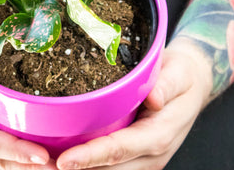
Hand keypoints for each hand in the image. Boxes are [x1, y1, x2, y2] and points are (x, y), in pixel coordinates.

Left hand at [56, 39, 212, 169]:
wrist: (192, 82)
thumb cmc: (182, 75)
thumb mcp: (179, 73)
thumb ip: (166, 86)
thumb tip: (154, 98)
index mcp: (160, 134)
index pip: (120, 149)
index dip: (91, 157)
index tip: (63, 161)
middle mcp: (151, 153)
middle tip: (41, 164)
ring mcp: (144, 158)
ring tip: (44, 165)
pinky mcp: (137, 154)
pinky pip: (111, 166)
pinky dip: (89, 165)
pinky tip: (65, 158)